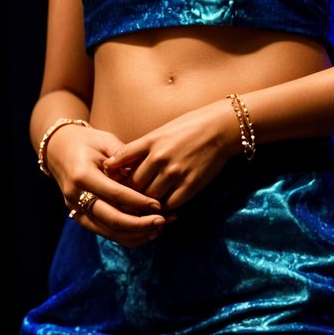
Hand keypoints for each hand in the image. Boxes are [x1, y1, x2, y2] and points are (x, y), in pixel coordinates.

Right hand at [46, 122, 169, 248]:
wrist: (59, 148)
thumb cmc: (87, 141)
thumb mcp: (106, 141)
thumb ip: (125, 159)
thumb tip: (146, 177)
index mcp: (82, 175)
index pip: (115, 194)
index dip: (138, 201)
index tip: (158, 205)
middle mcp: (76, 196)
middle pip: (111, 220)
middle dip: (140, 224)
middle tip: (162, 221)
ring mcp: (75, 209)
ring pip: (108, 232)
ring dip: (136, 234)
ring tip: (158, 229)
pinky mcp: (79, 217)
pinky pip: (104, 233)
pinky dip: (126, 236)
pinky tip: (145, 233)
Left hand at [102, 99, 240, 209]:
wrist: (220, 128)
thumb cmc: (189, 127)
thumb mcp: (160, 132)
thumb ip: (139, 148)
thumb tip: (115, 164)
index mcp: (150, 142)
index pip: (121, 163)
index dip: (114, 176)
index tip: (112, 183)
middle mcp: (159, 158)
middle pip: (133, 185)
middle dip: (129, 194)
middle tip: (127, 201)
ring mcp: (175, 172)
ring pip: (150, 198)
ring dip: (146, 203)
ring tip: (144, 206)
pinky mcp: (191, 184)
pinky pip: (170, 204)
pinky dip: (165, 207)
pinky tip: (163, 206)